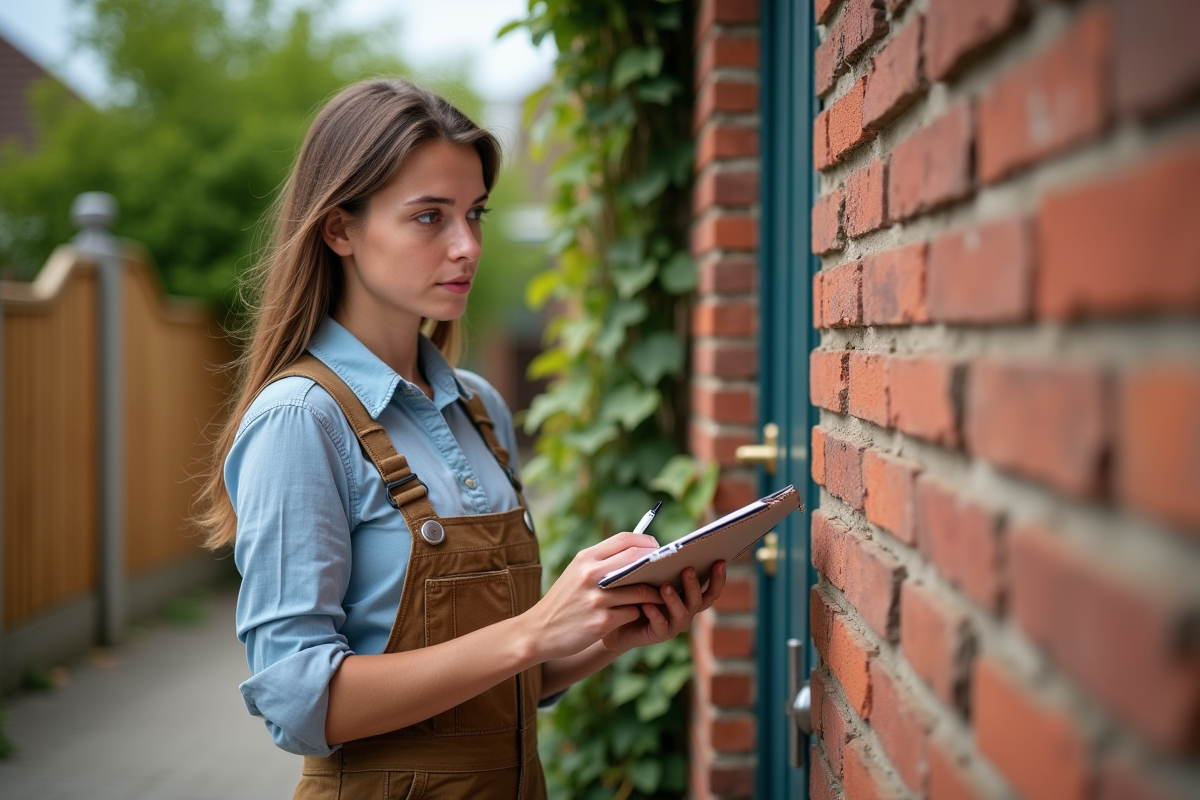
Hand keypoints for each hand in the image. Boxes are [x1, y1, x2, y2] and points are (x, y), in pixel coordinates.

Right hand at [524, 531, 662, 661]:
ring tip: (658, 594)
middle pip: (636, 559)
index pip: (624, 539)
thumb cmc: (564, 600)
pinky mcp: (602, 621)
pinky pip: (632, 613)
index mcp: (585, 558)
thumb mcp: (576, 573)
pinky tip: (637, 614)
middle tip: (665, 570)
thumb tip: (636, 553)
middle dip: (656, 564)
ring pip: (640, 590)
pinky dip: (637, 613)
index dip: (646, 542)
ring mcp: (597, 599)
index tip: (656, 548)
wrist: (539, 631)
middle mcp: (591, 575)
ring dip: (653, 593)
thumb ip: (601, 562)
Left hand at [601, 561, 726, 653]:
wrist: (619, 618)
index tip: (720, 561)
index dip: (718, 577)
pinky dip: (655, 614)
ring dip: (674, 599)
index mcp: (689, 596)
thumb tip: (668, 546)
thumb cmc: (638, 592)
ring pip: (682, 613)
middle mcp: (687, 611)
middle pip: (699, 600)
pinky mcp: (658, 633)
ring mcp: (674, 624)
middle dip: (695, 584)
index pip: (710, 589)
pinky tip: (647, 604)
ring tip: (665, 586)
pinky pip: (660, 625)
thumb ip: (664, 566)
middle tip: (688, 569)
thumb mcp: (652, 576)